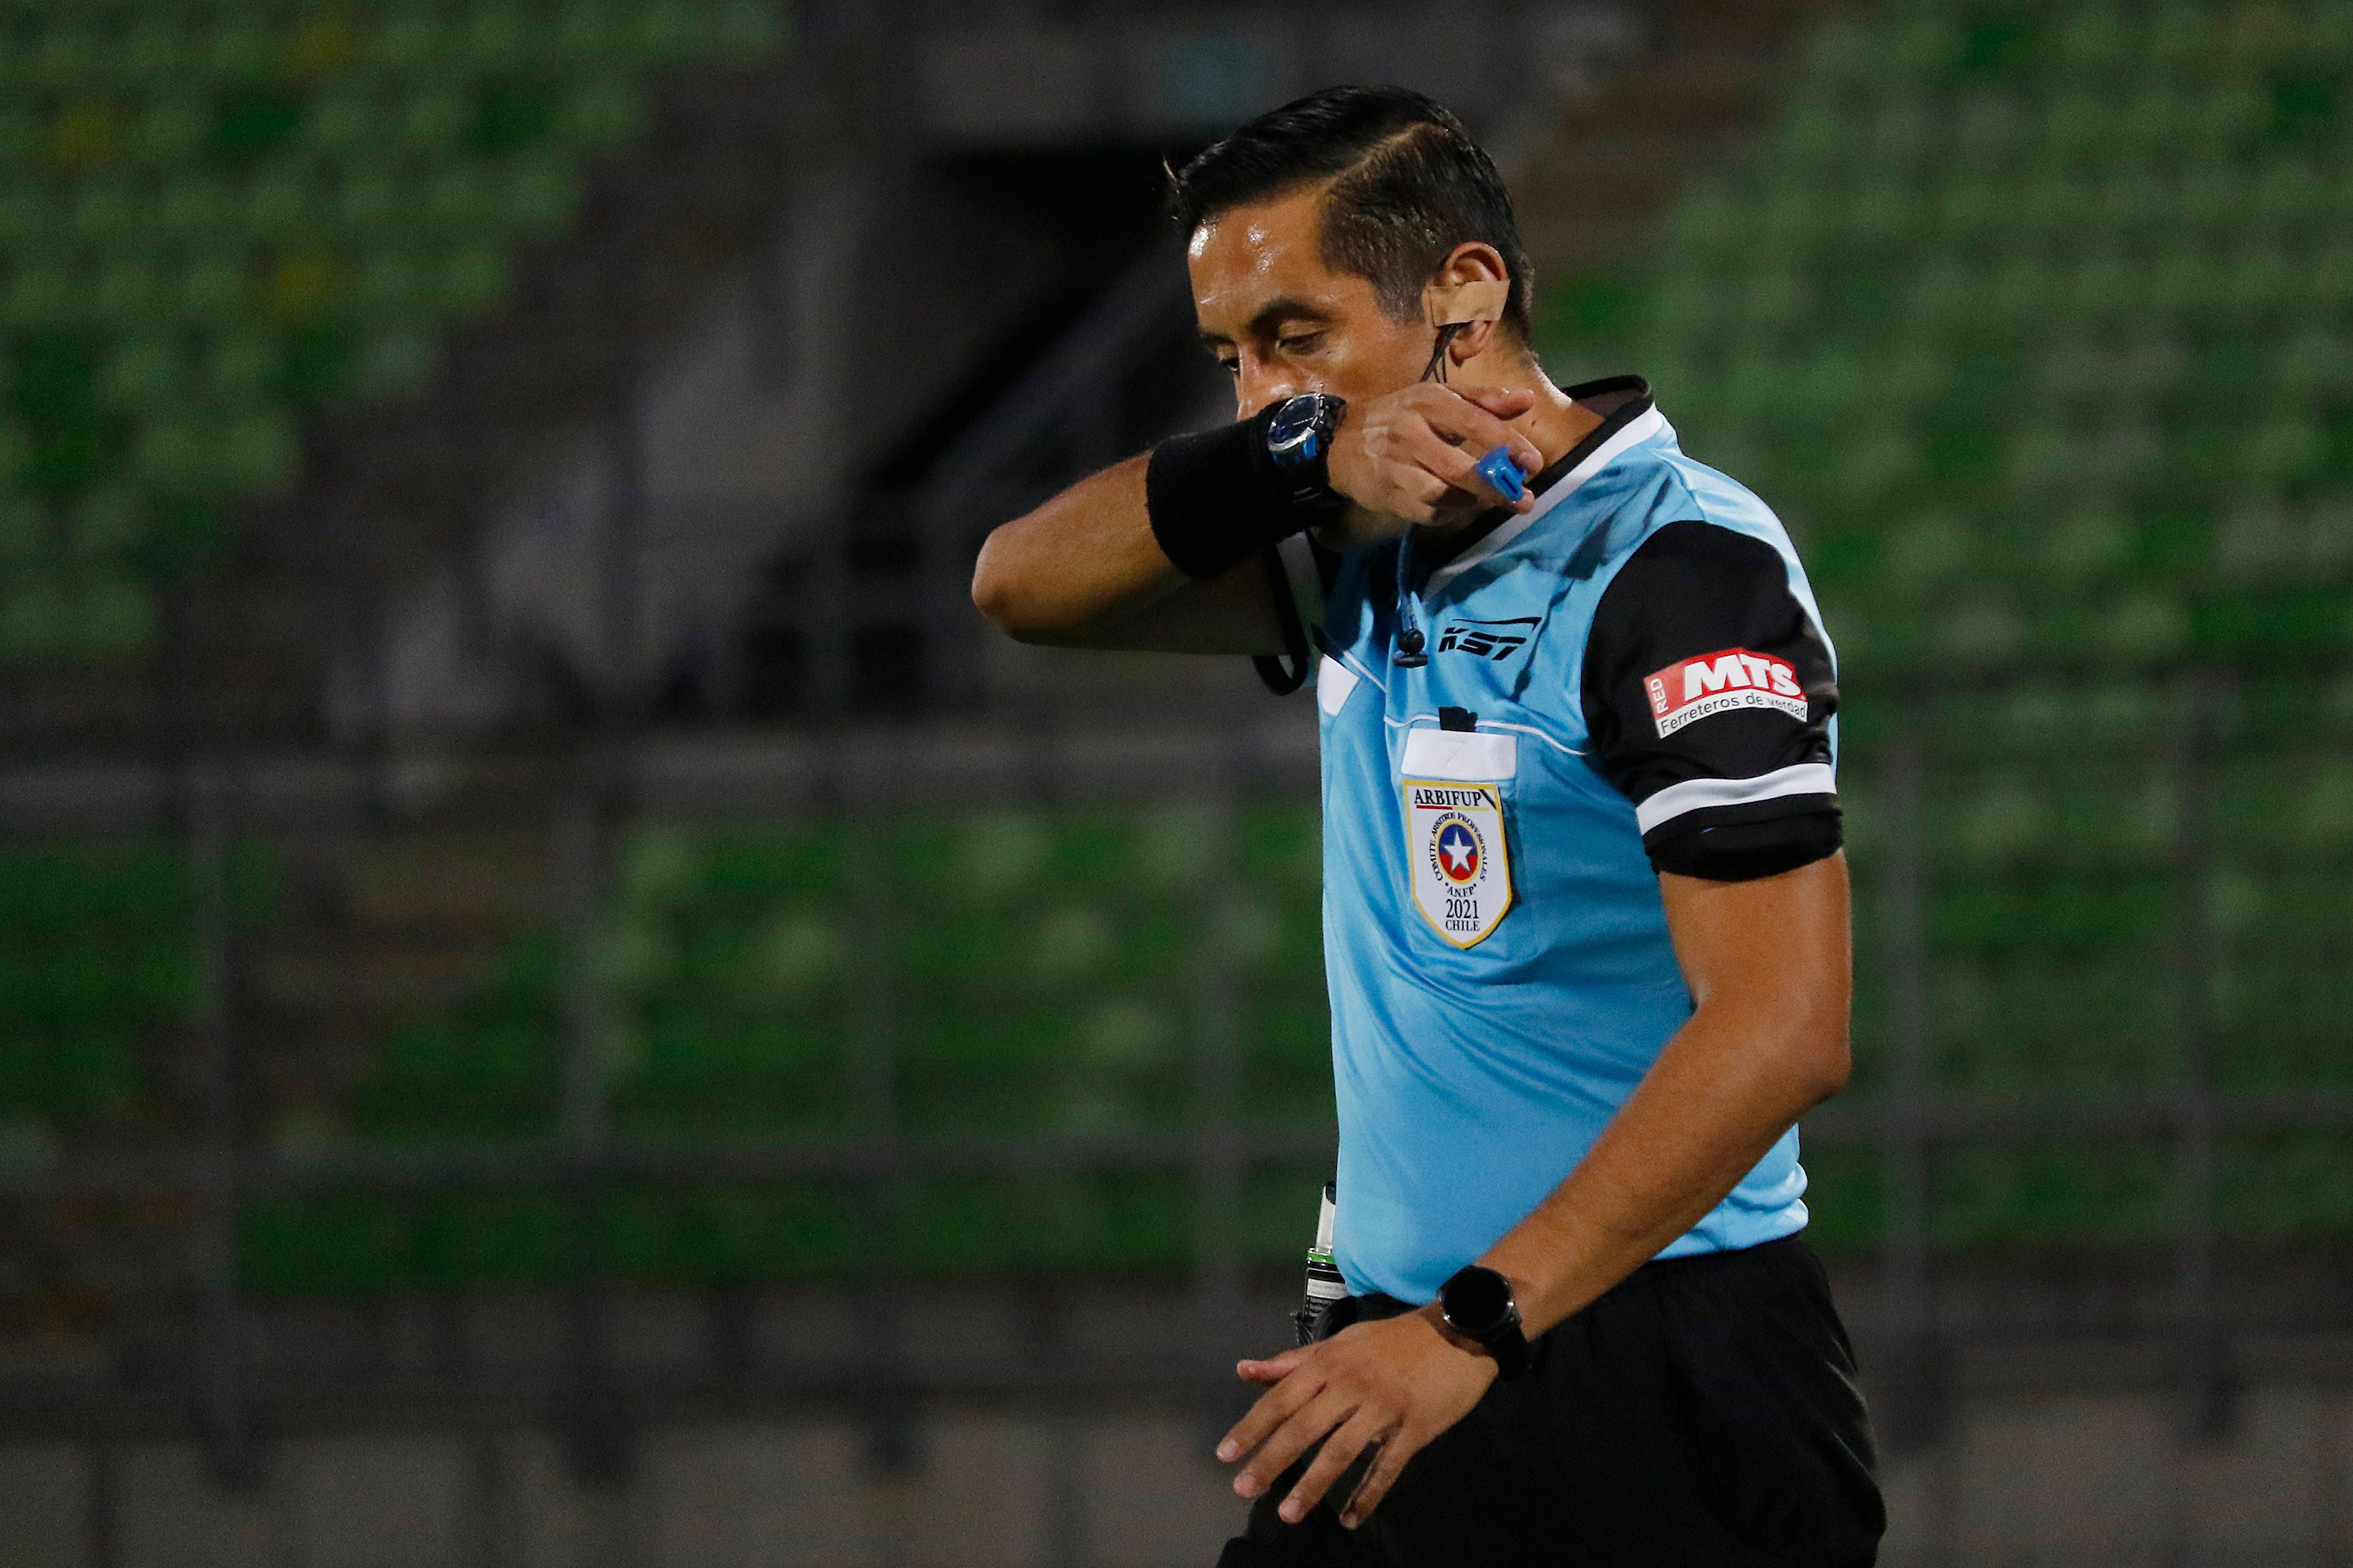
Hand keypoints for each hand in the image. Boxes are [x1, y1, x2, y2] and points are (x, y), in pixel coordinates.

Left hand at [1215, 1306, 1498, 1529]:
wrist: (1459, 1331)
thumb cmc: (1393, 1340)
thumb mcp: (1341, 1343)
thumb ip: (1293, 1362)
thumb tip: (1244, 1370)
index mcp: (1330, 1363)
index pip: (1281, 1398)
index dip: (1252, 1427)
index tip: (1225, 1455)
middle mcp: (1351, 1385)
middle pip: (1304, 1428)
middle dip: (1271, 1460)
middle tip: (1243, 1488)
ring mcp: (1383, 1408)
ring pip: (1341, 1451)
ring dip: (1312, 1485)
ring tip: (1288, 1514)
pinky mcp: (1415, 1428)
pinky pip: (1387, 1467)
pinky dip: (1368, 1495)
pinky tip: (1350, 1518)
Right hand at [1324, 384, 1542, 531]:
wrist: (1341, 441)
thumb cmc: (1402, 416)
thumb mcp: (1440, 398)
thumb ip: (1484, 400)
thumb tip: (1527, 399)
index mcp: (1428, 401)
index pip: (1473, 422)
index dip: (1506, 443)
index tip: (1534, 463)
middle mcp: (1409, 431)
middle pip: (1457, 467)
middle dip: (1495, 486)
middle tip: (1523, 501)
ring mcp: (1394, 465)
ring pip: (1440, 494)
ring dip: (1471, 502)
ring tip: (1489, 502)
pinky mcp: (1384, 493)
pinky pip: (1424, 512)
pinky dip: (1448, 514)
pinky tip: (1460, 507)